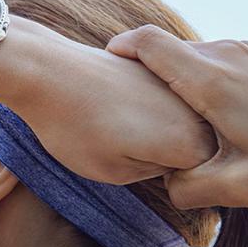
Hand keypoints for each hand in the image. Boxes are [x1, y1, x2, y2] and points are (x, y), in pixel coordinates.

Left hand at [0, 19, 217, 184]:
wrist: (44, 70)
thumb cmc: (73, 128)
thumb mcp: (113, 172)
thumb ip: (155, 173)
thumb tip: (171, 162)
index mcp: (192, 144)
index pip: (203, 177)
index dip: (171, 181)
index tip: (136, 167)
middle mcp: (197, 110)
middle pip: (199, 146)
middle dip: (170, 152)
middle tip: (122, 144)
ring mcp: (180, 83)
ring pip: (183, 120)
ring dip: (158, 127)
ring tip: (114, 123)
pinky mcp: (160, 66)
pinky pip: (165, 98)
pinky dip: (144, 105)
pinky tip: (112, 103)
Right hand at [105, 24, 247, 212]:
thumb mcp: (240, 188)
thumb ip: (191, 188)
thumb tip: (170, 186)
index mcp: (211, 80)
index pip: (146, 43)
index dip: (118, 51)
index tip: (105, 68)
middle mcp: (227, 55)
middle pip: (167, 51)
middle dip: (144, 73)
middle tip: (130, 103)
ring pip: (194, 59)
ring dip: (177, 83)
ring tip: (171, 122)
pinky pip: (218, 65)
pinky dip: (203, 85)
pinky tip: (211, 123)